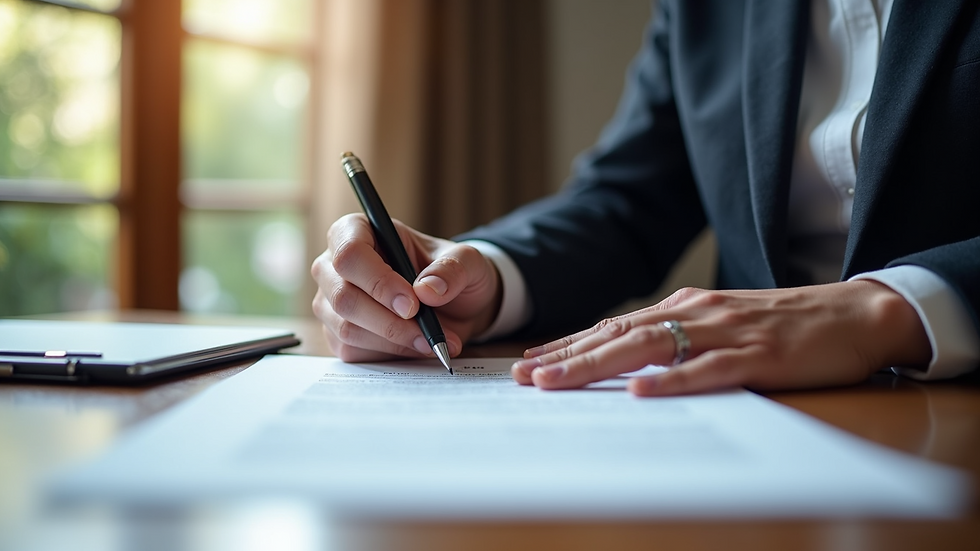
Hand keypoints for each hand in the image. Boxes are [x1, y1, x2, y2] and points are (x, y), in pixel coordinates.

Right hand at [311, 214, 501, 361]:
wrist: (454, 306)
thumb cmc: (451, 273)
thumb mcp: (468, 261)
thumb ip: (453, 269)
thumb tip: (428, 290)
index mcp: (358, 231)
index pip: (350, 253)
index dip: (378, 281)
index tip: (412, 304)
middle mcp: (334, 266)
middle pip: (343, 297)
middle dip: (389, 321)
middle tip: (428, 332)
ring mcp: (331, 302)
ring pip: (347, 329)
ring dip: (394, 342)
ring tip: (432, 341)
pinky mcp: (336, 334)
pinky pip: (353, 351)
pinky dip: (389, 354)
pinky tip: (416, 347)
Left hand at [511, 281, 932, 395]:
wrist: (853, 313)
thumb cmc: (782, 326)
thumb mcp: (721, 326)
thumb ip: (678, 339)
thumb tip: (627, 365)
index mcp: (685, 307)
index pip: (613, 327)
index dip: (569, 345)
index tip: (529, 363)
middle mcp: (696, 312)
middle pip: (618, 336)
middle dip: (567, 357)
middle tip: (524, 377)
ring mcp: (725, 331)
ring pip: (649, 348)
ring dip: (598, 366)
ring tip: (558, 382)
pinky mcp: (757, 355)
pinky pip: (707, 369)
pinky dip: (671, 381)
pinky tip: (640, 392)